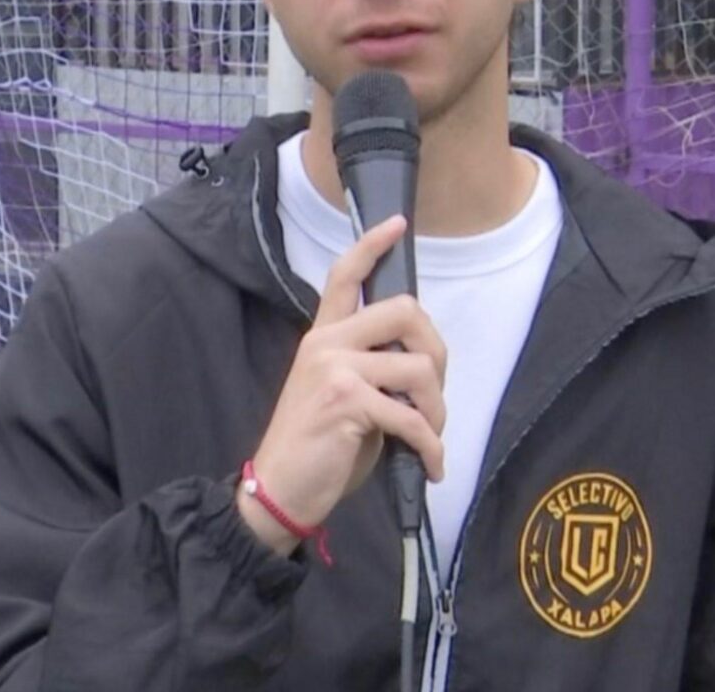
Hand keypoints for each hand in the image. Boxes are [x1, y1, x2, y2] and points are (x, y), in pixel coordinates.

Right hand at [236, 214, 445, 555]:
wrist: (278, 491)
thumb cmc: (316, 447)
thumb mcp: (342, 394)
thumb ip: (372, 366)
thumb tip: (420, 365)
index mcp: (324, 337)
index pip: (344, 276)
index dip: (371, 246)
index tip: (396, 224)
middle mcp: (327, 343)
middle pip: (404, 310)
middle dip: (436, 350)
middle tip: (432, 392)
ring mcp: (335, 369)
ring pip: (418, 366)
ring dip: (436, 409)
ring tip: (428, 436)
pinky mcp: (346, 402)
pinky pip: (411, 416)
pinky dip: (430, 446)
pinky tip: (430, 465)